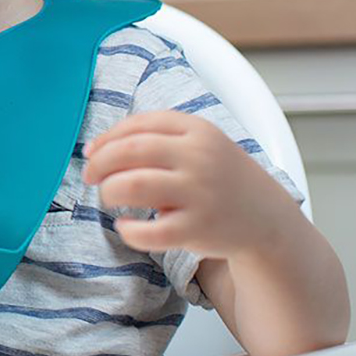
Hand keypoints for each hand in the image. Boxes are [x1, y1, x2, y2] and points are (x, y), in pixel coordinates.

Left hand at [83, 111, 289, 260]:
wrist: (266, 217)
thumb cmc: (219, 175)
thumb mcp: (199, 141)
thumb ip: (156, 136)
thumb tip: (97, 148)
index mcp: (197, 130)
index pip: (138, 124)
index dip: (107, 137)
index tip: (91, 151)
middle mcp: (198, 157)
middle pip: (129, 151)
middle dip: (100, 163)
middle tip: (89, 175)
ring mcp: (199, 193)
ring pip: (132, 186)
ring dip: (109, 191)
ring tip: (109, 197)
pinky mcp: (197, 229)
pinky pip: (148, 231)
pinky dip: (127, 230)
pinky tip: (125, 226)